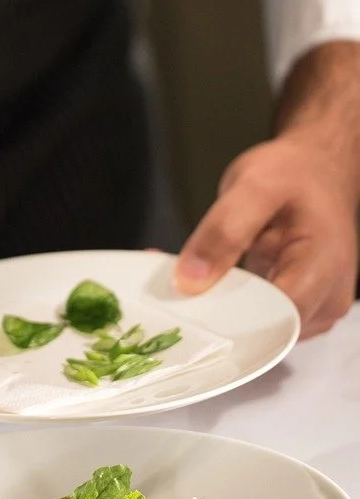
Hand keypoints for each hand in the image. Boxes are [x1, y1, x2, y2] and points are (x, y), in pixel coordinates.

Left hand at [174, 135, 358, 338]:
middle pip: (266, 331)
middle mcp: (326, 299)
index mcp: (322, 269)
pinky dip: (233, 304)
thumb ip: (223, 231)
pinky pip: (263, 318)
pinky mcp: (301, 307)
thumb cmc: (294, 173)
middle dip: (217, 315)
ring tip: (191, 279)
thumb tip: (189, 281)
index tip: (185, 304)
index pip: (273, 320)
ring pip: (262, 329)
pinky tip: (210, 281)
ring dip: (223, 310)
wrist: (318, 167)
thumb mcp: (253, 187)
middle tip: (173, 290)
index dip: (227, 320)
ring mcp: (316, 307)